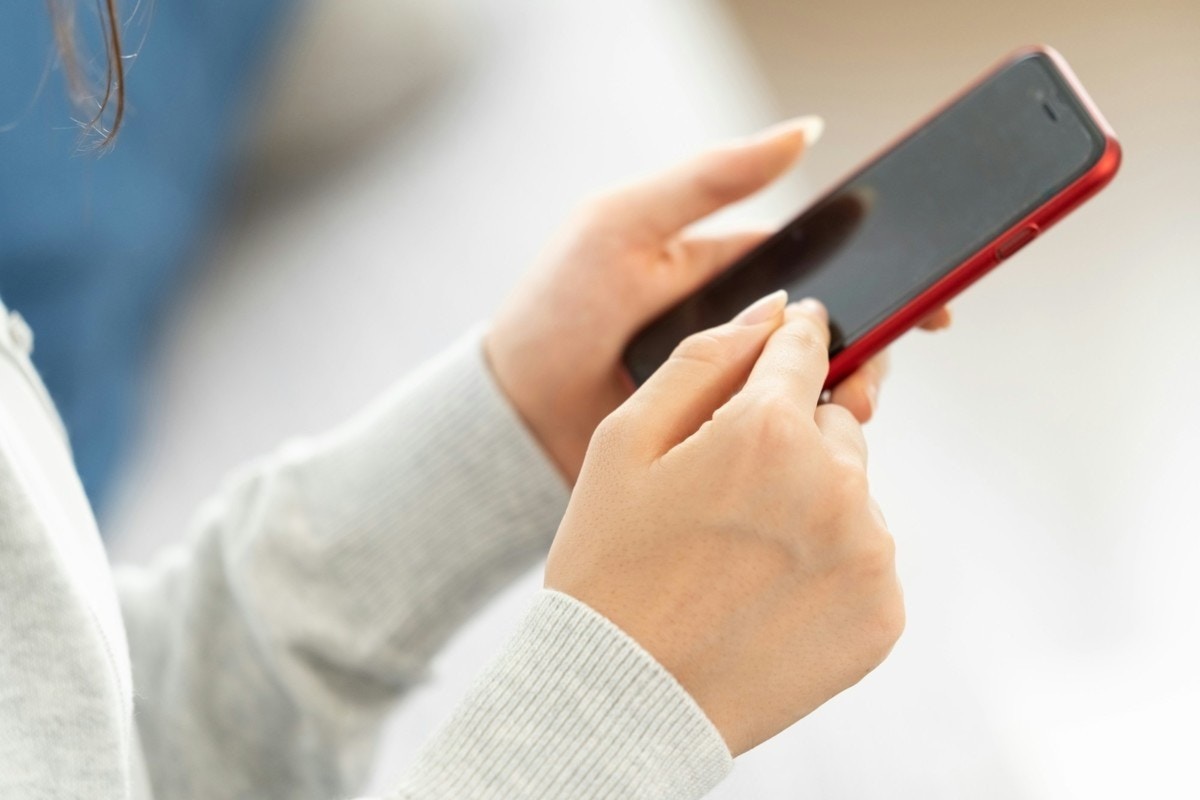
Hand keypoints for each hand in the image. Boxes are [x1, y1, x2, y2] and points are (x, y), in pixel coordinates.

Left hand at [486, 117, 949, 481]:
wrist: (511, 412)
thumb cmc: (559, 307)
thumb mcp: (627, 224)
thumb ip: (710, 180)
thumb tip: (805, 131)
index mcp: (732, 275)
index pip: (827, 270)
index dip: (887, 279)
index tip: (935, 295)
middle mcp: (742, 334)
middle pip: (837, 336)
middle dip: (878, 347)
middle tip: (893, 358)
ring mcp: (733, 392)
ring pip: (818, 393)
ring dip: (851, 396)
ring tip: (850, 407)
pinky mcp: (719, 446)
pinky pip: (780, 443)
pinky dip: (809, 443)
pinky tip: (818, 445)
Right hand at [545, 296, 902, 755]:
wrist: (624, 700)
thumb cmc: (611, 566)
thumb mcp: (625, 442)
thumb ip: (706, 360)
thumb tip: (776, 312)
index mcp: (768, 430)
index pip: (805, 348)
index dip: (792, 344)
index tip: (794, 343)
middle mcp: (835, 483)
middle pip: (833, 424)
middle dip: (790, 441)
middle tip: (726, 496)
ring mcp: (867, 553)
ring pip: (851, 492)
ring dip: (810, 505)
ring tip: (739, 557)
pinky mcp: (883, 613)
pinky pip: (864, 557)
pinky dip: (827, 566)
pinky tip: (767, 594)